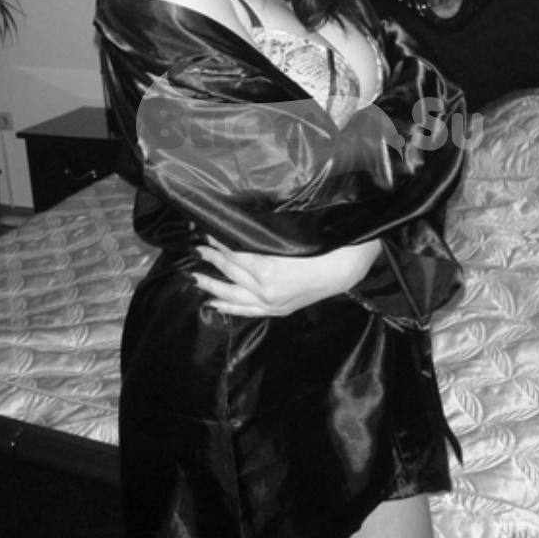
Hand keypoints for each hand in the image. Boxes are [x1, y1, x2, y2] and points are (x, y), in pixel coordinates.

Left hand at [193, 236, 381, 316]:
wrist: (345, 269)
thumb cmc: (322, 245)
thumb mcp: (290, 235)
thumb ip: (262, 235)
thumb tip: (236, 227)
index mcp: (269, 268)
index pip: (234, 254)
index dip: (219, 242)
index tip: (207, 231)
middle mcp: (266, 289)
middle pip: (230, 272)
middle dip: (212, 258)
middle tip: (195, 247)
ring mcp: (271, 303)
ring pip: (233, 294)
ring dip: (211, 284)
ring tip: (193, 275)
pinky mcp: (277, 310)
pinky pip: (246, 311)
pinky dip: (228, 307)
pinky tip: (212, 303)